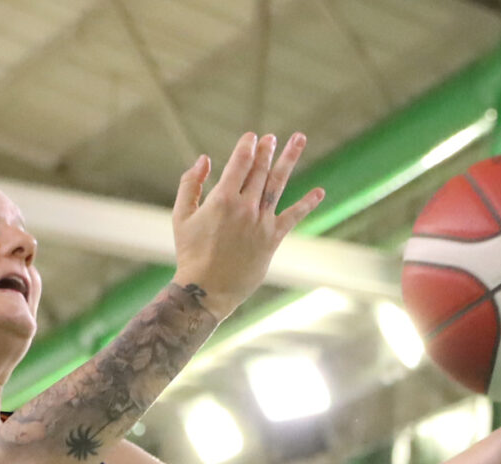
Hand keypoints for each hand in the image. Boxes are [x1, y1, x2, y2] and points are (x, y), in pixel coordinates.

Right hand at [170, 132, 323, 317]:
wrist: (206, 290)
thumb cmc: (190, 253)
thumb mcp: (181, 216)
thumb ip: (190, 184)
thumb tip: (204, 159)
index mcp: (222, 199)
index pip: (240, 163)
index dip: (247, 147)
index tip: (252, 137)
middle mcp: (245, 207)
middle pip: (260, 170)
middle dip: (267, 150)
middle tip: (272, 137)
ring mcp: (261, 222)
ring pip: (278, 184)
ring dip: (289, 159)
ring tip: (299, 139)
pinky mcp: (272, 239)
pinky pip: (292, 217)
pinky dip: (307, 204)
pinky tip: (319, 193)